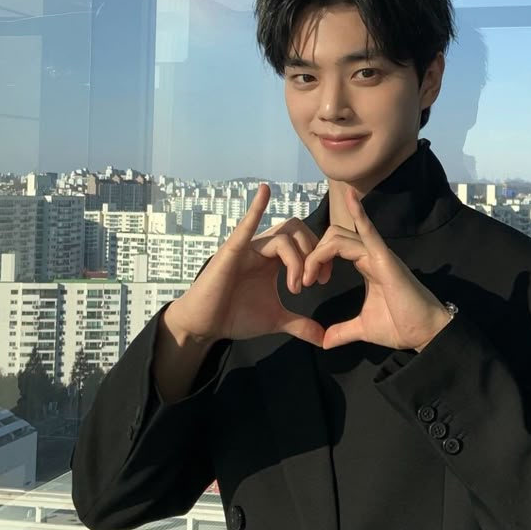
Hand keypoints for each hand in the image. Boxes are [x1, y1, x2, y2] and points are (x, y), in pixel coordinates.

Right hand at [164, 184, 324, 347]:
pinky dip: (256, 208)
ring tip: (295, 288)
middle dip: (313, 255)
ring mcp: (247, 248)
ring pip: (282, 239)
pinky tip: (265, 190)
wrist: (206, 325)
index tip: (322, 280)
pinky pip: (246, 226)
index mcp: (274, 259)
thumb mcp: (276, 320)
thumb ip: (301, 325)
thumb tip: (324, 339)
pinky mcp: (232, 252)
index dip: (319, 257)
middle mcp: (262, 248)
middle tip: (315, 281)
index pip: (305, 242)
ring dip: (296, 262)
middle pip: (298, 233)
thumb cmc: (235, 317)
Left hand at [302, 188, 451, 351]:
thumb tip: (324, 342)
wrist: (425, 333)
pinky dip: (360, 214)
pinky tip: (351, 197)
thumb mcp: (363, 328)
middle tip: (303, 280)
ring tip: (308, 278)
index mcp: (366, 265)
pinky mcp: (386, 259)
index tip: (305, 282)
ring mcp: (379, 254)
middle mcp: (371, 254)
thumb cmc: (401, 326)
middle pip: (332, 237)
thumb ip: (342, 331)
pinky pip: (369, 232)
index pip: (333, 247)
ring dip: (318, 254)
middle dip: (312, 255)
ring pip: (340, 236)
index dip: (315, 258)